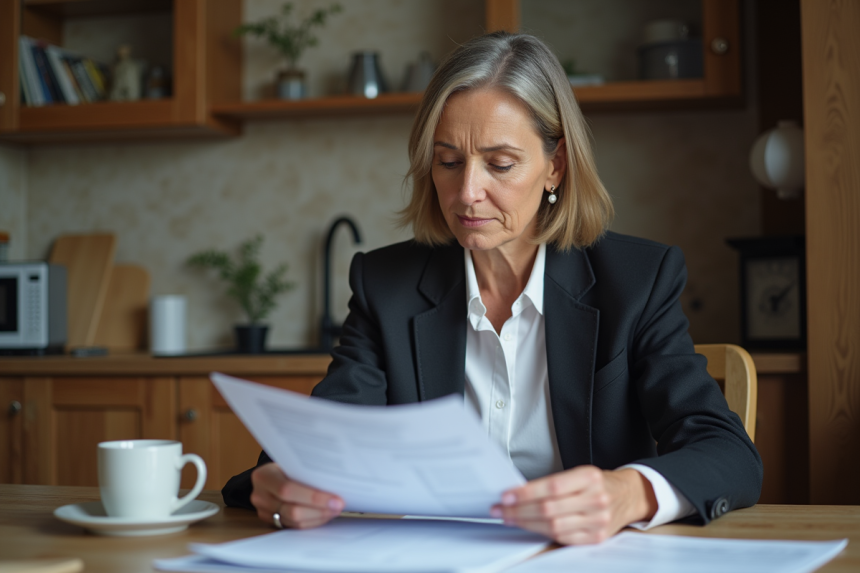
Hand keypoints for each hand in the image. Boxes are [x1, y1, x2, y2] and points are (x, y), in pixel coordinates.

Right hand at [250, 462, 344, 528]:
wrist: (269, 474)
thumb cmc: (285, 465)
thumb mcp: (290, 462)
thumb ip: (305, 471)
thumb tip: (335, 480)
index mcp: (263, 476)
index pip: (287, 489)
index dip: (313, 497)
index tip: (336, 498)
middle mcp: (260, 495)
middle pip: (292, 509)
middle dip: (319, 509)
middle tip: (339, 505)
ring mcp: (264, 511)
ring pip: (295, 521)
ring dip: (318, 517)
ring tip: (335, 510)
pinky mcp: (271, 521)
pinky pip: (295, 526)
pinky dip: (312, 521)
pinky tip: (325, 514)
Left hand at [490, 466, 656, 544]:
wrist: (629, 496)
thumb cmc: (599, 483)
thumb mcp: (580, 473)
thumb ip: (554, 482)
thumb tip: (519, 491)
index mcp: (590, 477)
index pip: (552, 487)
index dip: (526, 493)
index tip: (507, 495)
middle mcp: (596, 499)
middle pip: (549, 509)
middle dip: (519, 510)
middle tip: (501, 508)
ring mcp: (598, 520)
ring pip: (554, 526)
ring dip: (526, 523)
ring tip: (510, 517)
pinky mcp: (597, 537)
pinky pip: (564, 538)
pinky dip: (543, 533)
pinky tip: (530, 527)